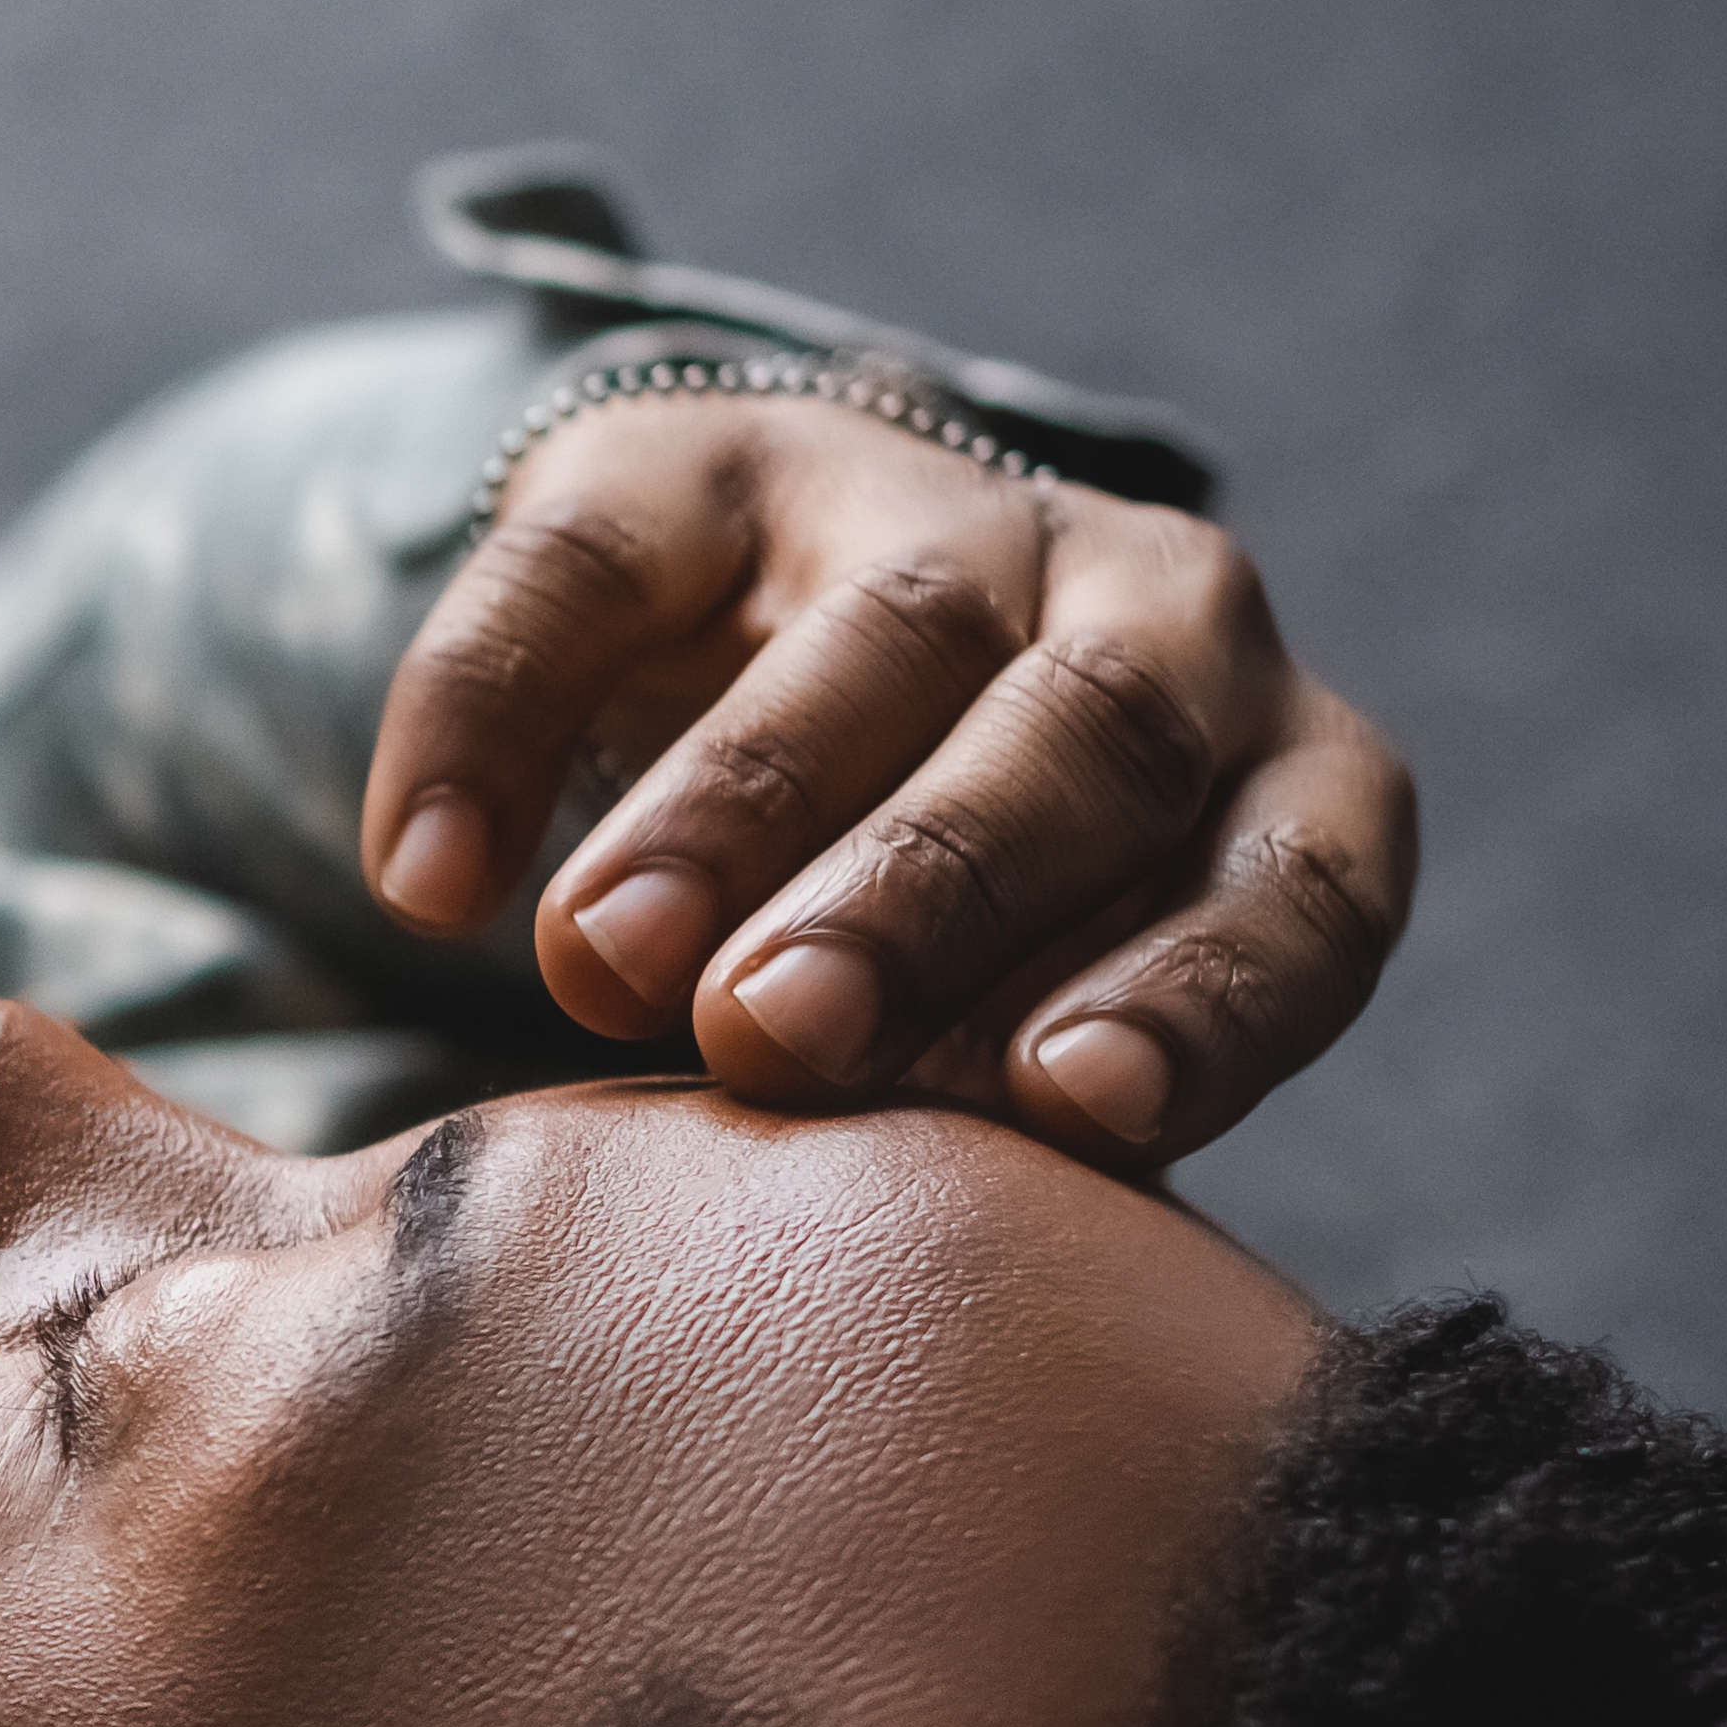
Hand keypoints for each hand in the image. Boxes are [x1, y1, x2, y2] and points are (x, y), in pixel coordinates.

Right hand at [353, 390, 1417, 1162]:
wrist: (773, 676)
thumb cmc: (942, 951)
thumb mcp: (1017, 1035)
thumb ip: (1007, 1122)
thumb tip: (911, 1264)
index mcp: (1272, 785)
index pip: (1299, 884)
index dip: (1202, 992)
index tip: (1070, 1108)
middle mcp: (1153, 619)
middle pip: (1089, 736)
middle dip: (927, 889)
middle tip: (770, 1033)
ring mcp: (938, 517)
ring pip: (878, 637)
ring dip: (733, 805)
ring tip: (598, 965)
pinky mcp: (706, 462)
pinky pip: (594, 568)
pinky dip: (495, 720)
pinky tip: (428, 880)